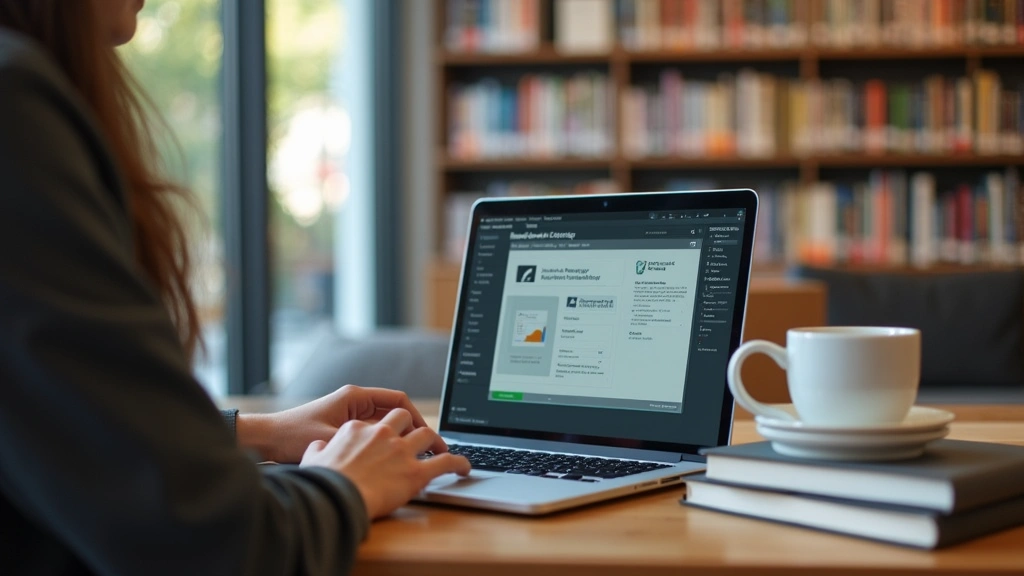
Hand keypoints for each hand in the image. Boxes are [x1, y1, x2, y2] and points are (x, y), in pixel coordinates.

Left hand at [237, 385, 444, 462]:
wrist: (264, 439)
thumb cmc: (292, 436)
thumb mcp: (331, 438)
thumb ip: (362, 441)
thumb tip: (392, 449)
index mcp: (354, 397)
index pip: (398, 400)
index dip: (417, 418)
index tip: (428, 436)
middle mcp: (353, 403)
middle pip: (395, 412)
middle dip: (413, 429)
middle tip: (428, 449)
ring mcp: (348, 415)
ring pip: (385, 424)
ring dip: (399, 439)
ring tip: (413, 457)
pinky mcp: (343, 428)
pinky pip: (372, 434)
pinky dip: (384, 445)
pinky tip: (389, 462)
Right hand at [300, 409, 470, 518]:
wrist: (335, 497)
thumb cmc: (322, 482)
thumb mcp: (313, 459)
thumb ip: (319, 450)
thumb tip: (318, 448)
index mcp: (357, 429)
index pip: (376, 424)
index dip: (384, 432)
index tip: (387, 440)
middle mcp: (382, 435)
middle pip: (405, 418)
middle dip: (411, 426)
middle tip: (416, 438)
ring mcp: (401, 451)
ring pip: (427, 434)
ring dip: (435, 441)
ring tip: (442, 450)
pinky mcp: (416, 471)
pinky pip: (446, 462)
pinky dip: (459, 463)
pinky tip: (464, 468)